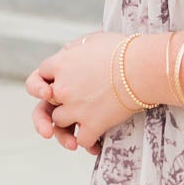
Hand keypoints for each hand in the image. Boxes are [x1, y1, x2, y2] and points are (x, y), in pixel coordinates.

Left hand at [25, 32, 139, 155]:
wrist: (143, 68)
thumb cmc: (123, 50)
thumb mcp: (93, 40)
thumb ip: (75, 50)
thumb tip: (69, 53)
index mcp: (60, 64)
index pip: (40, 75)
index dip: (47, 82)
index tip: (54, 87)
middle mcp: (62, 87)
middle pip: (46, 103)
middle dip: (53, 110)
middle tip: (59, 119)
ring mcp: (75, 108)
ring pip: (60, 122)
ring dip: (71, 124)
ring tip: (84, 125)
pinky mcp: (92, 125)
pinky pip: (82, 140)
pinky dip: (89, 143)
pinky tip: (97, 144)